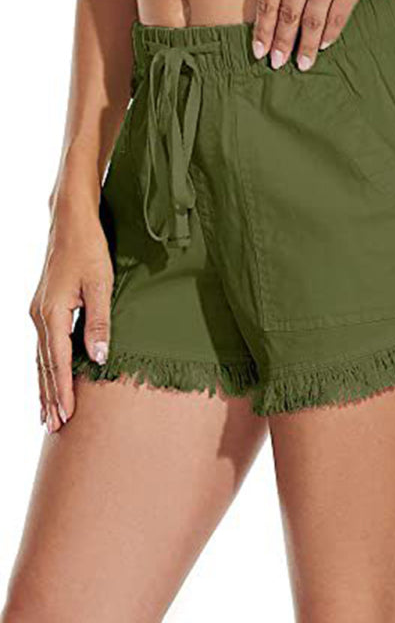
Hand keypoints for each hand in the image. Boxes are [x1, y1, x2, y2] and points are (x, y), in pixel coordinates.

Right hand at [29, 200, 112, 432]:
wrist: (70, 222)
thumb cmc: (89, 249)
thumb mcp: (101, 285)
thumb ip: (99, 323)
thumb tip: (99, 359)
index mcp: (52, 314)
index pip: (58, 362)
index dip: (63, 391)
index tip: (66, 416)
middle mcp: (39, 316)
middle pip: (44, 366)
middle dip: (49, 396)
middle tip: (54, 427)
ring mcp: (38, 312)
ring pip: (41, 358)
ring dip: (45, 385)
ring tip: (48, 412)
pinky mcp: (43, 307)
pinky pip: (43, 345)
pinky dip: (46, 366)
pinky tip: (49, 377)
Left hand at [252, 0, 394, 71]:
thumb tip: (274, 17)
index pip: (268, 1)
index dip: (262, 30)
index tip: (259, 51)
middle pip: (288, 15)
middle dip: (281, 43)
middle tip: (277, 64)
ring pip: (311, 21)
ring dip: (305, 47)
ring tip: (302, 64)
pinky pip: (336, 18)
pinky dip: (328, 35)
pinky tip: (322, 47)